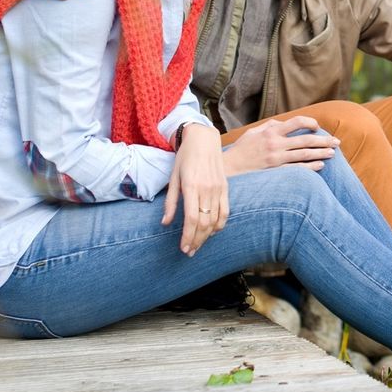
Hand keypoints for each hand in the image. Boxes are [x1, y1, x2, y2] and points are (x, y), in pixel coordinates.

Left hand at [162, 124, 227, 255]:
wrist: (204, 140)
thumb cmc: (185, 158)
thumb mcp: (173, 177)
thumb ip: (170, 202)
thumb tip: (166, 223)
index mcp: (191, 186)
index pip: (191, 219)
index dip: (188, 236)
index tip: (183, 248)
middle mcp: (207, 189)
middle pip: (204, 223)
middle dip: (197, 240)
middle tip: (189, 252)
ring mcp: (218, 189)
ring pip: (215, 220)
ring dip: (207, 236)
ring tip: (198, 245)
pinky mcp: (225, 188)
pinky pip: (225, 212)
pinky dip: (219, 225)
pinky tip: (212, 232)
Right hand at [222, 116, 338, 176]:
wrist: (229, 168)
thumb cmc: (242, 149)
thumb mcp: (254, 132)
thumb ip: (270, 126)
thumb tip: (285, 123)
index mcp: (271, 131)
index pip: (296, 122)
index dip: (310, 122)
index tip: (317, 126)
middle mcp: (276, 143)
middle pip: (306, 140)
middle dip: (324, 140)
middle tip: (337, 142)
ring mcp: (276, 158)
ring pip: (305, 154)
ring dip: (321, 153)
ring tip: (332, 153)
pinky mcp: (276, 171)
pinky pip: (298, 168)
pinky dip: (311, 167)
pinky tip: (320, 166)